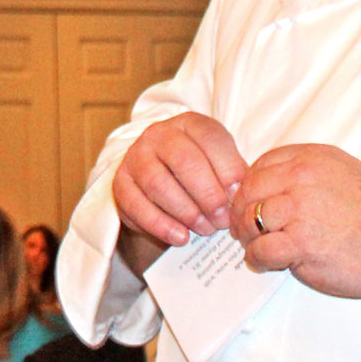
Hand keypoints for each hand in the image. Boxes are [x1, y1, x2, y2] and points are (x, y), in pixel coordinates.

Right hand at [110, 113, 247, 251]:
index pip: (210, 138)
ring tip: (205, 229)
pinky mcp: (121, 183)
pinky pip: (136, 205)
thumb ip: (232, 175)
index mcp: (189, 124)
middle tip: (223, 220)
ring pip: (158, 183)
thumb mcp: (220, 162)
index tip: (239, 198)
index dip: (228, 170)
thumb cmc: (199, 170)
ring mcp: (135, 157)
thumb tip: (237, 197)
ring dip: (186, 211)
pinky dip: (160, 224)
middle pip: (184, 161)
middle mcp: (158, 135)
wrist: (162, 176)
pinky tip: (181, 237)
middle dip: (208, 195)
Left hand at [232, 144, 360, 299]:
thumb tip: (275, 185)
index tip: (250, 201)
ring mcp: (298, 211)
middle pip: (249, 192)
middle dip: (241, 212)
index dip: (249, 186)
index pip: (261, 166)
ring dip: (249, 237)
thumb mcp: (342, 172)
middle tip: (243, 228)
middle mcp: (300, 179)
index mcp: (309, 160)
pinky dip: (259, 258)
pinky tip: (268, 261)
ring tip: (258, 245)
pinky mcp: (300, 244)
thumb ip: (306, 173)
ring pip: (250, 220)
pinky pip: (261, 250)